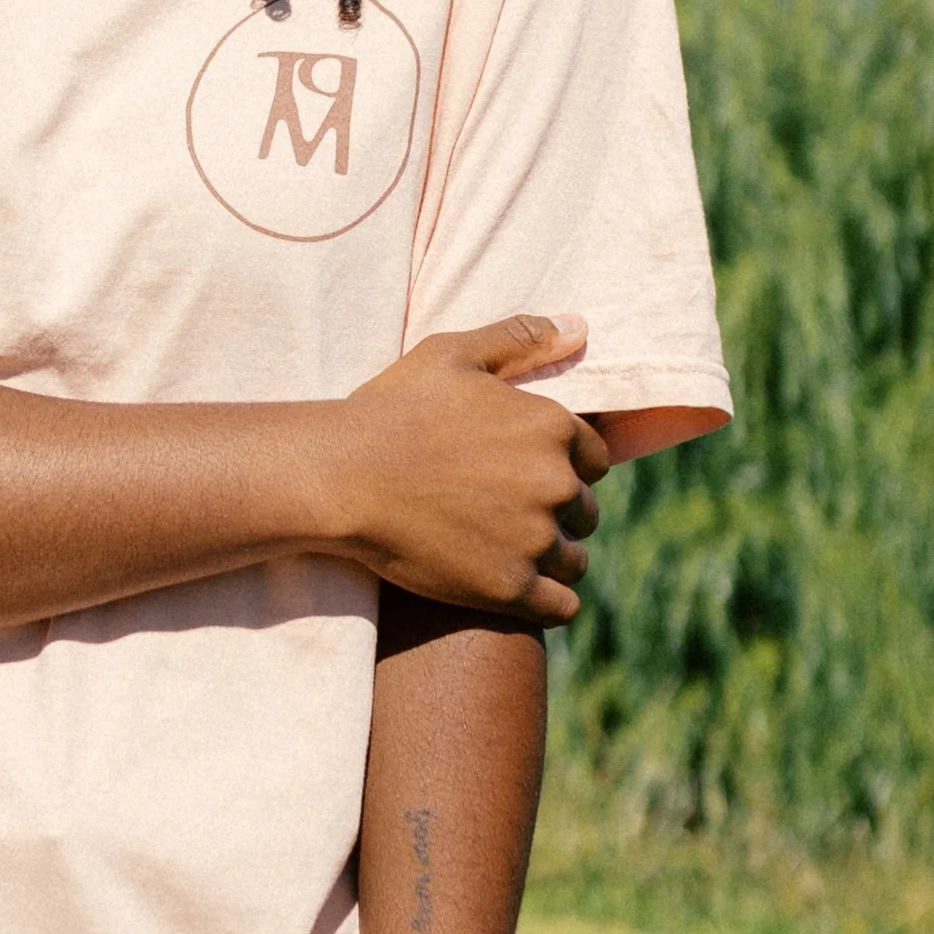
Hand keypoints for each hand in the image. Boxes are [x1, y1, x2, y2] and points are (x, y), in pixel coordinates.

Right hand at [327, 316, 610, 625]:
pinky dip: (545, 600)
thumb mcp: (453, 354)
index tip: (520, 473)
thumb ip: (521, 337)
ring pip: (573, 559)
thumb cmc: (392, 409)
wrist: (340, 477)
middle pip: (584, 510)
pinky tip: (513, 586)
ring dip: (549, 558)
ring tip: (502, 549)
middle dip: (554, 512)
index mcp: (551, 426)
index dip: (561, 465)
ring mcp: (534, 539)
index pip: (593, 459)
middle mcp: (555, 483)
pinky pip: (561, 605)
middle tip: (502, 512)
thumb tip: (580, 328)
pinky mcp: (510, 588)